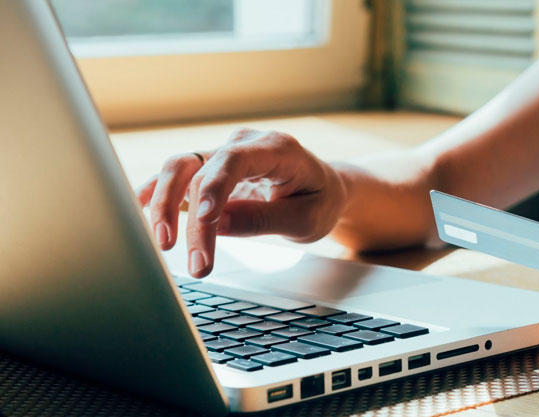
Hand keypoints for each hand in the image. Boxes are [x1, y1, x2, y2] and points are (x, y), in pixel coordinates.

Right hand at [136, 129, 346, 277]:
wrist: (323, 189)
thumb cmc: (318, 200)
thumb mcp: (306, 219)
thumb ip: (264, 219)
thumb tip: (218, 225)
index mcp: (277, 149)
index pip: (236, 161)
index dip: (215, 188)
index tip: (206, 221)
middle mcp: (244, 144)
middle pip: (201, 170)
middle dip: (189, 217)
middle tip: (192, 260)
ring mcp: (224, 153)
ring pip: (180, 169)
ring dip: (165, 205)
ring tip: (163, 245)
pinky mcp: (211, 169)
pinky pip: (178, 175)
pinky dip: (157, 190)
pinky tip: (138, 205)